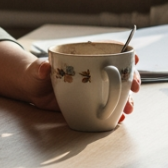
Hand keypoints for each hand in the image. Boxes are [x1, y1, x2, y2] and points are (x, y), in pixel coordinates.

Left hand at [25, 54, 140, 122]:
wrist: (32, 91)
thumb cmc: (35, 73)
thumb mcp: (36, 69)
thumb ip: (40, 67)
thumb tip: (44, 67)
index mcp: (84, 56)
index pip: (108, 50)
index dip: (124, 52)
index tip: (134, 57)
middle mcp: (93, 71)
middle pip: (119, 71)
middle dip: (132, 78)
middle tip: (135, 87)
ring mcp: (94, 88)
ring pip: (117, 91)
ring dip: (126, 99)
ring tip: (128, 108)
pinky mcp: (90, 103)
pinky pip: (107, 107)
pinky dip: (115, 113)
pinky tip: (120, 118)